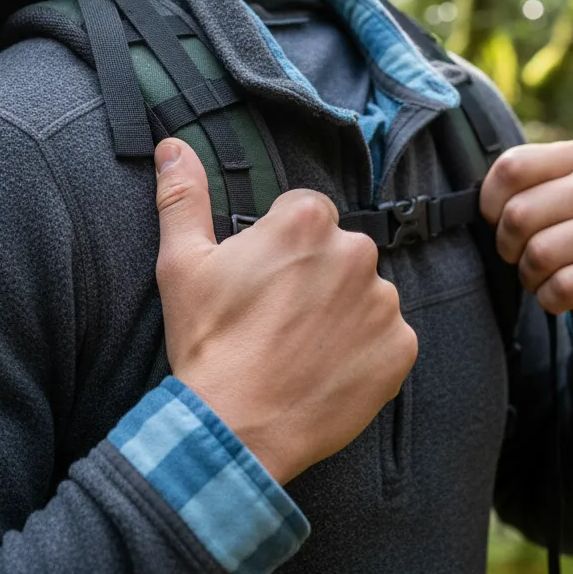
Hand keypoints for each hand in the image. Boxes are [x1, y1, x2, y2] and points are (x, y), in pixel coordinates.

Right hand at [153, 138, 417, 484]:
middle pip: (336, 248)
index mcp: (305, 221)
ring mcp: (383, 303)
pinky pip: (386, 335)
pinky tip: (324, 366)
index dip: (279, 244)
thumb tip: (172, 146)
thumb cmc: (208, 340)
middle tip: (274, 313)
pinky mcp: (400, 350)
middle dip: (312, 272)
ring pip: (362, 290)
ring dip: (339, 308)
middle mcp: (355, 252)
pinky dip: (362, 347)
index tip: (259, 278)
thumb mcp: (181, 262)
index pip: (303, 212)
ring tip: (298, 343)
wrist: (236, 427)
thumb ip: (183, 196)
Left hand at [480, 140, 572, 341]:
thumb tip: (463, 208)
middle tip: (517, 255)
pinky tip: (556, 293)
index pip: (510, 168)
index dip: (490, 202)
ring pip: (541, 253)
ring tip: (538, 274)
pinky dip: (550, 298)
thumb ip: (521, 188)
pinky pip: (565, 286)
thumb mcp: (554, 191)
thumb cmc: (571, 228)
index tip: (496, 220)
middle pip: (519, 214)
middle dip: (507, 246)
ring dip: (529, 275)